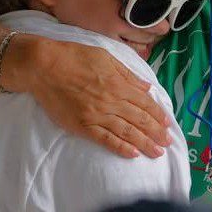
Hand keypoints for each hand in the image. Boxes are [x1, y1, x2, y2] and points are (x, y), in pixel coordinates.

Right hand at [6, 35, 172, 158]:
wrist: (43, 66)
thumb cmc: (74, 57)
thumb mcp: (106, 57)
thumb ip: (127, 74)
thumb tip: (147, 87)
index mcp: (118, 83)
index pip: (144, 102)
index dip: (158, 114)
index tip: (167, 123)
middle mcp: (111, 101)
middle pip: (140, 119)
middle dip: (156, 132)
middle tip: (168, 142)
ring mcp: (97, 115)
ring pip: (127, 132)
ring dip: (145, 143)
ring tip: (158, 152)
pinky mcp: (82, 126)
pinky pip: (106, 140)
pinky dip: (121, 148)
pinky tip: (133, 154)